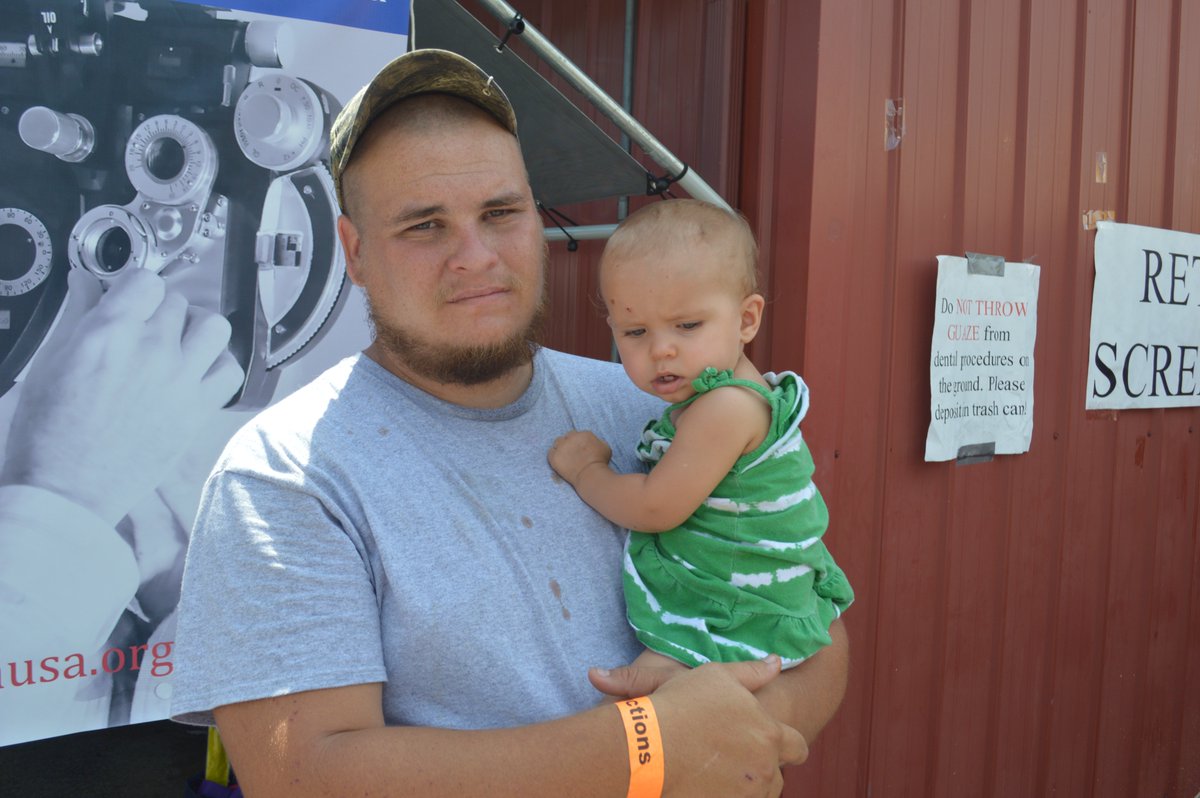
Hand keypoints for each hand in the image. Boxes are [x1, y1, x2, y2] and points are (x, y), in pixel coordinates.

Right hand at [0, 268, 243, 525]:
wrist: (67, 491)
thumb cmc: (49, 434)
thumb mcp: (49, 363)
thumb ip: (76, 315)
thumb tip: (86, 283)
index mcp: (109, 334)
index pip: (145, 279)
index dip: (135, 287)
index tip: (129, 300)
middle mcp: (151, 352)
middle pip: (176, 301)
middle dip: (158, 310)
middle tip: (144, 329)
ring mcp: (180, 381)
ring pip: (213, 326)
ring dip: (197, 328)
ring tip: (178, 342)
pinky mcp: (198, 411)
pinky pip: (231, 370)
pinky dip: (219, 364)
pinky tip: (198, 371)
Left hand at [548, 430, 611, 484]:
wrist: (591, 474)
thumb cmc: (600, 463)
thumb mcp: (605, 447)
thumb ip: (597, 441)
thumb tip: (594, 442)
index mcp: (583, 434)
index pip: (576, 434)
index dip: (577, 442)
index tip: (578, 449)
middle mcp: (571, 437)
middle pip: (566, 437)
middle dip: (568, 443)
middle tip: (571, 453)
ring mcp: (562, 447)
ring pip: (557, 443)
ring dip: (560, 448)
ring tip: (564, 457)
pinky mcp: (554, 456)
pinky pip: (550, 453)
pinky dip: (554, 456)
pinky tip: (558, 462)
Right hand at [594, 655, 807, 797]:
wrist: (649, 743)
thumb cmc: (683, 703)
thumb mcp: (718, 676)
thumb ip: (754, 672)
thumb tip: (776, 662)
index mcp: (769, 734)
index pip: (797, 747)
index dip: (787, 745)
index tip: (771, 742)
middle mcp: (764, 767)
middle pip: (777, 774)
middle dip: (762, 765)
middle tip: (736, 753)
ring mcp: (745, 792)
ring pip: (759, 792)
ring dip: (747, 782)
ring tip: (721, 768)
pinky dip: (728, 793)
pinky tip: (709, 781)